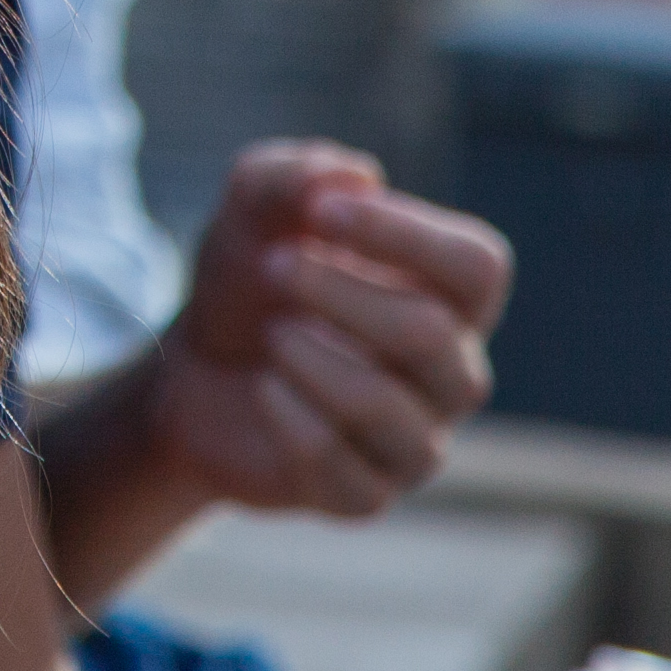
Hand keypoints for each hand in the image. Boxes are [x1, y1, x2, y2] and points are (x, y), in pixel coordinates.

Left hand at [150, 142, 510, 518]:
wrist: (192, 373)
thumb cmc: (251, 281)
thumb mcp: (252, 209)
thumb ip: (293, 174)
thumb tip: (351, 175)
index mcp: (450, 297)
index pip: (478, 268)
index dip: (405, 236)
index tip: (322, 212)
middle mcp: (452, 374)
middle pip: (429, 335)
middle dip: (336, 292)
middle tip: (271, 267)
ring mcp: (415, 443)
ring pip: (384, 406)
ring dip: (309, 357)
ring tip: (271, 336)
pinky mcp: (365, 496)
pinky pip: (338, 465)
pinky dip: (287, 416)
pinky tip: (264, 389)